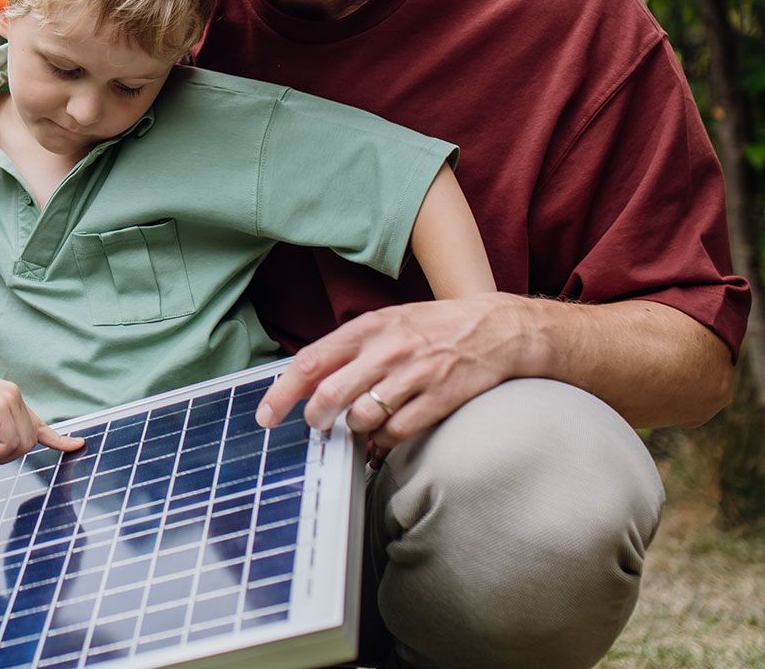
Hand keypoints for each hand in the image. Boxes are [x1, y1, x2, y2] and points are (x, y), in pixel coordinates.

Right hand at [0, 362, 84, 462]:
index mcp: (7, 400)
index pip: (38, 423)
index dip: (58, 438)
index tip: (78, 445)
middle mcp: (12, 396)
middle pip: (30, 442)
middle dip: (6, 453)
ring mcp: (9, 399)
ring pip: (23, 445)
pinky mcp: (2, 406)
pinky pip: (12, 444)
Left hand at [256, 292, 533, 449]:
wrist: (498, 329)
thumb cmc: (435, 328)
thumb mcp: (388, 323)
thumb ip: (349, 349)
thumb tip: (308, 380)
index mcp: (368, 328)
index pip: (310, 362)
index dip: (282, 393)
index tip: (266, 416)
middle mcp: (387, 350)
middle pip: (329, 395)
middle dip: (315, 420)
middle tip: (317, 426)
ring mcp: (413, 375)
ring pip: (360, 418)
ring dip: (354, 429)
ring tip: (362, 423)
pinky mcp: (438, 398)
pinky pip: (395, 432)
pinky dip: (384, 442)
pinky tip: (388, 434)